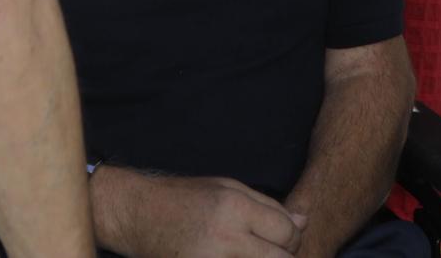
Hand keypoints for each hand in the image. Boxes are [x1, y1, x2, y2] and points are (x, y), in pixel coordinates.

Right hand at [93, 168, 305, 257]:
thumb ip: (267, 205)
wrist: (137, 214)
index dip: (292, 239)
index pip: (287, 232)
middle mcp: (226, 235)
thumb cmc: (183, 198)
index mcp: (235, 206)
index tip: (282, 241)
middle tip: (268, 252)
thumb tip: (303, 222)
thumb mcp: (226, 188)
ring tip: (248, 254)